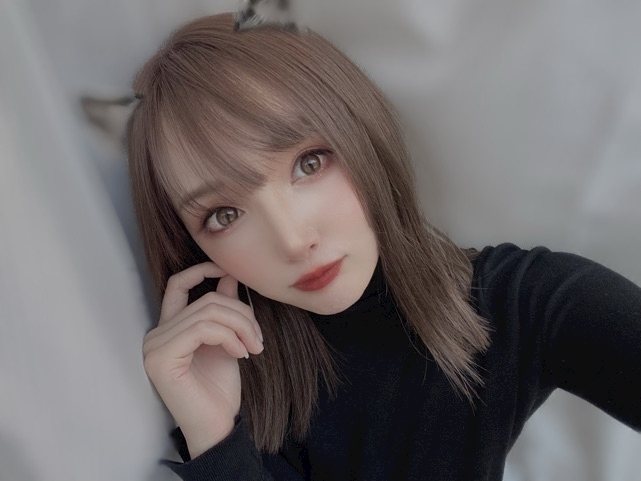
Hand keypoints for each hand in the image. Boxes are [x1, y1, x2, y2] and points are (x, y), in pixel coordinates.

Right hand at [142, 263, 263, 457]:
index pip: (178, 283)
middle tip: (258, 338)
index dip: (203, 269)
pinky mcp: (161, 358)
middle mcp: (156, 334)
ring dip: (241, 326)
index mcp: (170, 328)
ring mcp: (155, 346)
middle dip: (241, 313)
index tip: (230, 271)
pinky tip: (240, 354)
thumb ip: (224, 311)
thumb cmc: (220, 389)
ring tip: (254, 347)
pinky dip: (229, 337)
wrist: (217, 426)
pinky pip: (203, 329)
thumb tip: (230, 276)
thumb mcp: (227, 341)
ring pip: (208, 312)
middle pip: (206, 300)